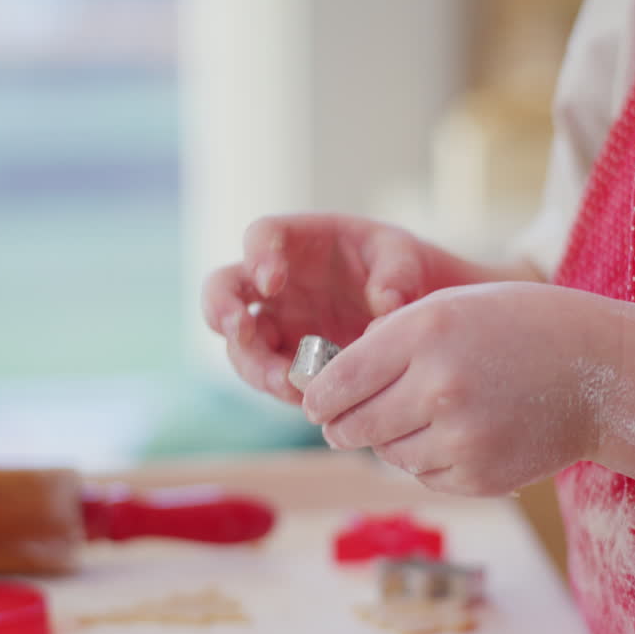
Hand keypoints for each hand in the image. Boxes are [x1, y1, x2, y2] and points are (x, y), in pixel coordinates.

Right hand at [202, 214, 490, 402]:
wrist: (413, 313)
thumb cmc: (403, 271)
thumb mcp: (406, 260)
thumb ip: (397, 274)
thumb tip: (385, 303)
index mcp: (299, 242)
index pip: (261, 235)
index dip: (257, 256)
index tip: (273, 281)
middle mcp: (275, 283)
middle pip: (223, 288)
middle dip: (221, 308)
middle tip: (238, 329)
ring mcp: (277, 323)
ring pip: (240, 343)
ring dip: (253, 363)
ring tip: (285, 381)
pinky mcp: (286, 360)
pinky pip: (267, 375)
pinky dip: (279, 387)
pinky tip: (305, 398)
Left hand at [301, 282, 617, 495]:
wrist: (601, 372)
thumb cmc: (520, 327)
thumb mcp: (450, 306)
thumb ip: (388, 337)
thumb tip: (331, 382)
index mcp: (425, 334)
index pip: (338, 381)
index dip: (318, 396)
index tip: (315, 401)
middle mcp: (438, 387)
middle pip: (352, 426)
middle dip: (342, 425)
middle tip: (344, 421)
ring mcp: (461, 437)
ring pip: (387, 454)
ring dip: (390, 440)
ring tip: (421, 416)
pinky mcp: (479, 476)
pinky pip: (424, 475)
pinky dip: (428, 459)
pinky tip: (457, 433)